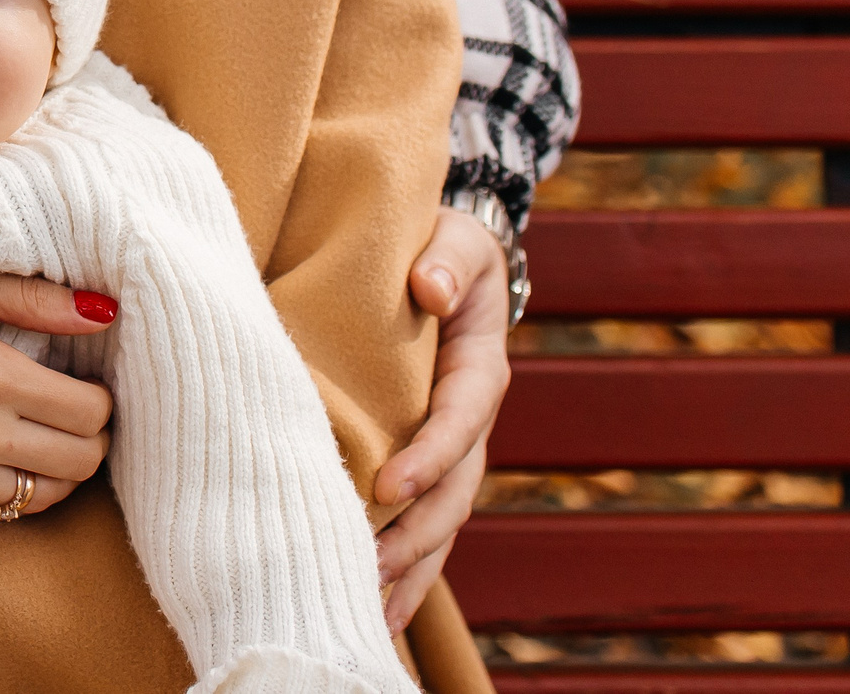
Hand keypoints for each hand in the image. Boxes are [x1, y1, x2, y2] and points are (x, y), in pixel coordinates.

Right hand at [0, 269, 117, 522]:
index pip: (90, 413)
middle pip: (80, 463)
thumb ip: (29, 297)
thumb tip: (104, 312)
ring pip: (43, 499)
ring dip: (55, 468)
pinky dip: (11, 492)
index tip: (81, 376)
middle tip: (70, 405)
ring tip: (38, 431)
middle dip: (90, 435)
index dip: (99, 395)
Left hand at [373, 205, 512, 630]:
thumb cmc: (443, 248)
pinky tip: (375, 609)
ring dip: (413, 566)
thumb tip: (429, 285)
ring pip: (442, 521)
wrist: (444, 262)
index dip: (429, 456)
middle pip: (455, 491)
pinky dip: (406, 567)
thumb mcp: (454, 238)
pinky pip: (422, 522)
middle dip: (418, 533)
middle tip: (370, 563)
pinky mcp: (426, 461)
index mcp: (479, 370)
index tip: (388, 485)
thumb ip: (446, 258)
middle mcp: (471, 420)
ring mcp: (452, 448)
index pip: (460, 421)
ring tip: (371, 610)